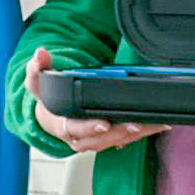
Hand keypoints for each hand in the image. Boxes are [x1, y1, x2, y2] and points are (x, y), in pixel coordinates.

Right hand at [25, 47, 169, 152]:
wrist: (49, 115)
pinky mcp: (105, 139)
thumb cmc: (47, 101)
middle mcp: (77, 137)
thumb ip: (37, 67)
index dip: (89, 127)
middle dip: (119, 132)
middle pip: (99, 139)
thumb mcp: (37, 82)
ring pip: (115, 141)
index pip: (74, 129)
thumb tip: (40, 53)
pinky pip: (124, 139)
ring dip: (136, 134)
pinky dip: (141, 133)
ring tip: (156, 124)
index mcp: (60, 125)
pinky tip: (157, 125)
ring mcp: (92, 140)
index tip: (103, 124)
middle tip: (137, 123)